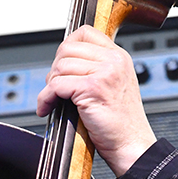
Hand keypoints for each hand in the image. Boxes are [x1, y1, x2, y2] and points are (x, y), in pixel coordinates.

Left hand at [36, 25, 156, 176]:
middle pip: (67, 49)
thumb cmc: (120, 124)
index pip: (85, 33)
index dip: (66, 48)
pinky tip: (47, 108)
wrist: (131, 146)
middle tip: (55, 89)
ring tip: (53, 101)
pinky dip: (46, 98)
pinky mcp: (92, 89)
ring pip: (60, 67)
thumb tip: (63, 63)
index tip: (60, 67)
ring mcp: (104, 73)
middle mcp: (113, 61)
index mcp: (119, 57)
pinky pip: (56, 85)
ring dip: (49, 86)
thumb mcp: (113, 86)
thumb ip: (95, 70)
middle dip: (55, 69)